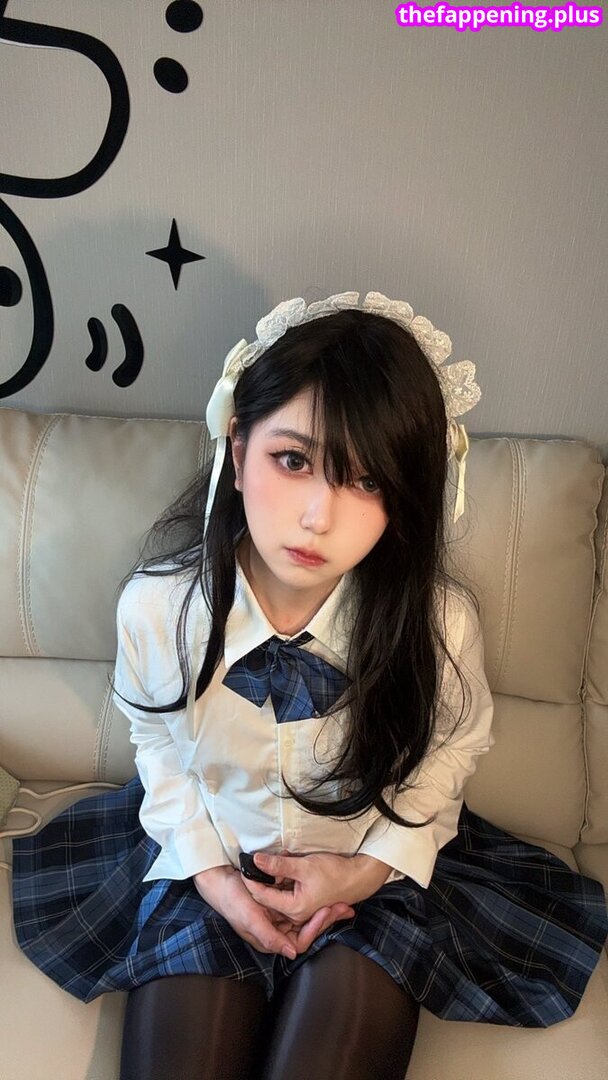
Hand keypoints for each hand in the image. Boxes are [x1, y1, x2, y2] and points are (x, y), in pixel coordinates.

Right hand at [193, 864, 354, 957]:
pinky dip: (313, 901)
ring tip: (341, 902)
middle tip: (342, 906)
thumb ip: (269, 935)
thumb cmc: (233, 899)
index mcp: (271, 938)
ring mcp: (279, 918)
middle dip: (325, 919)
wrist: (220, 880)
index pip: (301, 941)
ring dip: (323, 910)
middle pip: (308, 930)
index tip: (327, 912)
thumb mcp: (250, 917)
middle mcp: (277, 931)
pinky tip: (326, 894)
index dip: (315, 929)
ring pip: (307, 918)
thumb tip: (292, 953)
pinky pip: (301, 906)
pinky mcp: (279, 905)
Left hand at [240, 850, 390, 924]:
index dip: (252, 881)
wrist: (357, 878)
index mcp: (294, 908)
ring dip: (277, 879)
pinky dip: (286, 881)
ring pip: (279, 894)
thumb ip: (278, 865)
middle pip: (269, 897)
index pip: (263, 896)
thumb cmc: (335, 873)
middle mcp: (296, 914)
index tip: (244, 867)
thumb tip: (256, 860)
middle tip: (263, 862)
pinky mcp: (305, 905)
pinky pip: (288, 894)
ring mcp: (301, 911)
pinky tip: (289, 867)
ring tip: (282, 861)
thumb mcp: (303, 866)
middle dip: (266, 878)